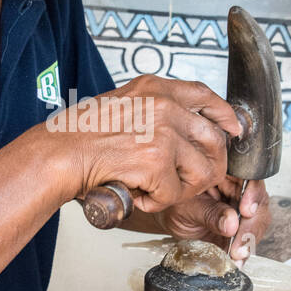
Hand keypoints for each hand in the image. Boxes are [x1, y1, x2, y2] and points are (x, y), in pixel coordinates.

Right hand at [62, 75, 243, 214]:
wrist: (57, 154)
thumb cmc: (79, 136)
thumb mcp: (122, 105)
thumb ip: (153, 109)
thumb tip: (184, 125)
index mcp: (155, 88)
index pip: (205, 96)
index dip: (224, 116)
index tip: (232, 130)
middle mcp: (164, 105)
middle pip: (214, 139)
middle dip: (209, 166)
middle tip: (192, 181)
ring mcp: (163, 132)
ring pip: (201, 171)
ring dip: (183, 189)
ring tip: (156, 190)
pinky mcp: (156, 162)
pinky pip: (175, 194)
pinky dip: (156, 202)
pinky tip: (138, 195)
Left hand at [161, 177, 270, 264]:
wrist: (170, 220)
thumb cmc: (175, 206)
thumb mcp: (186, 208)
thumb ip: (208, 214)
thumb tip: (231, 223)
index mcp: (225, 173)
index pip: (248, 178)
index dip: (253, 194)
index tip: (247, 211)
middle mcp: (238, 188)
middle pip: (258, 202)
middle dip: (251, 226)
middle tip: (239, 244)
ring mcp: (242, 207)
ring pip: (258, 221)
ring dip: (249, 240)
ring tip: (237, 254)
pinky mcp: (242, 225)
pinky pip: (250, 236)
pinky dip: (245, 249)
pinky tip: (238, 258)